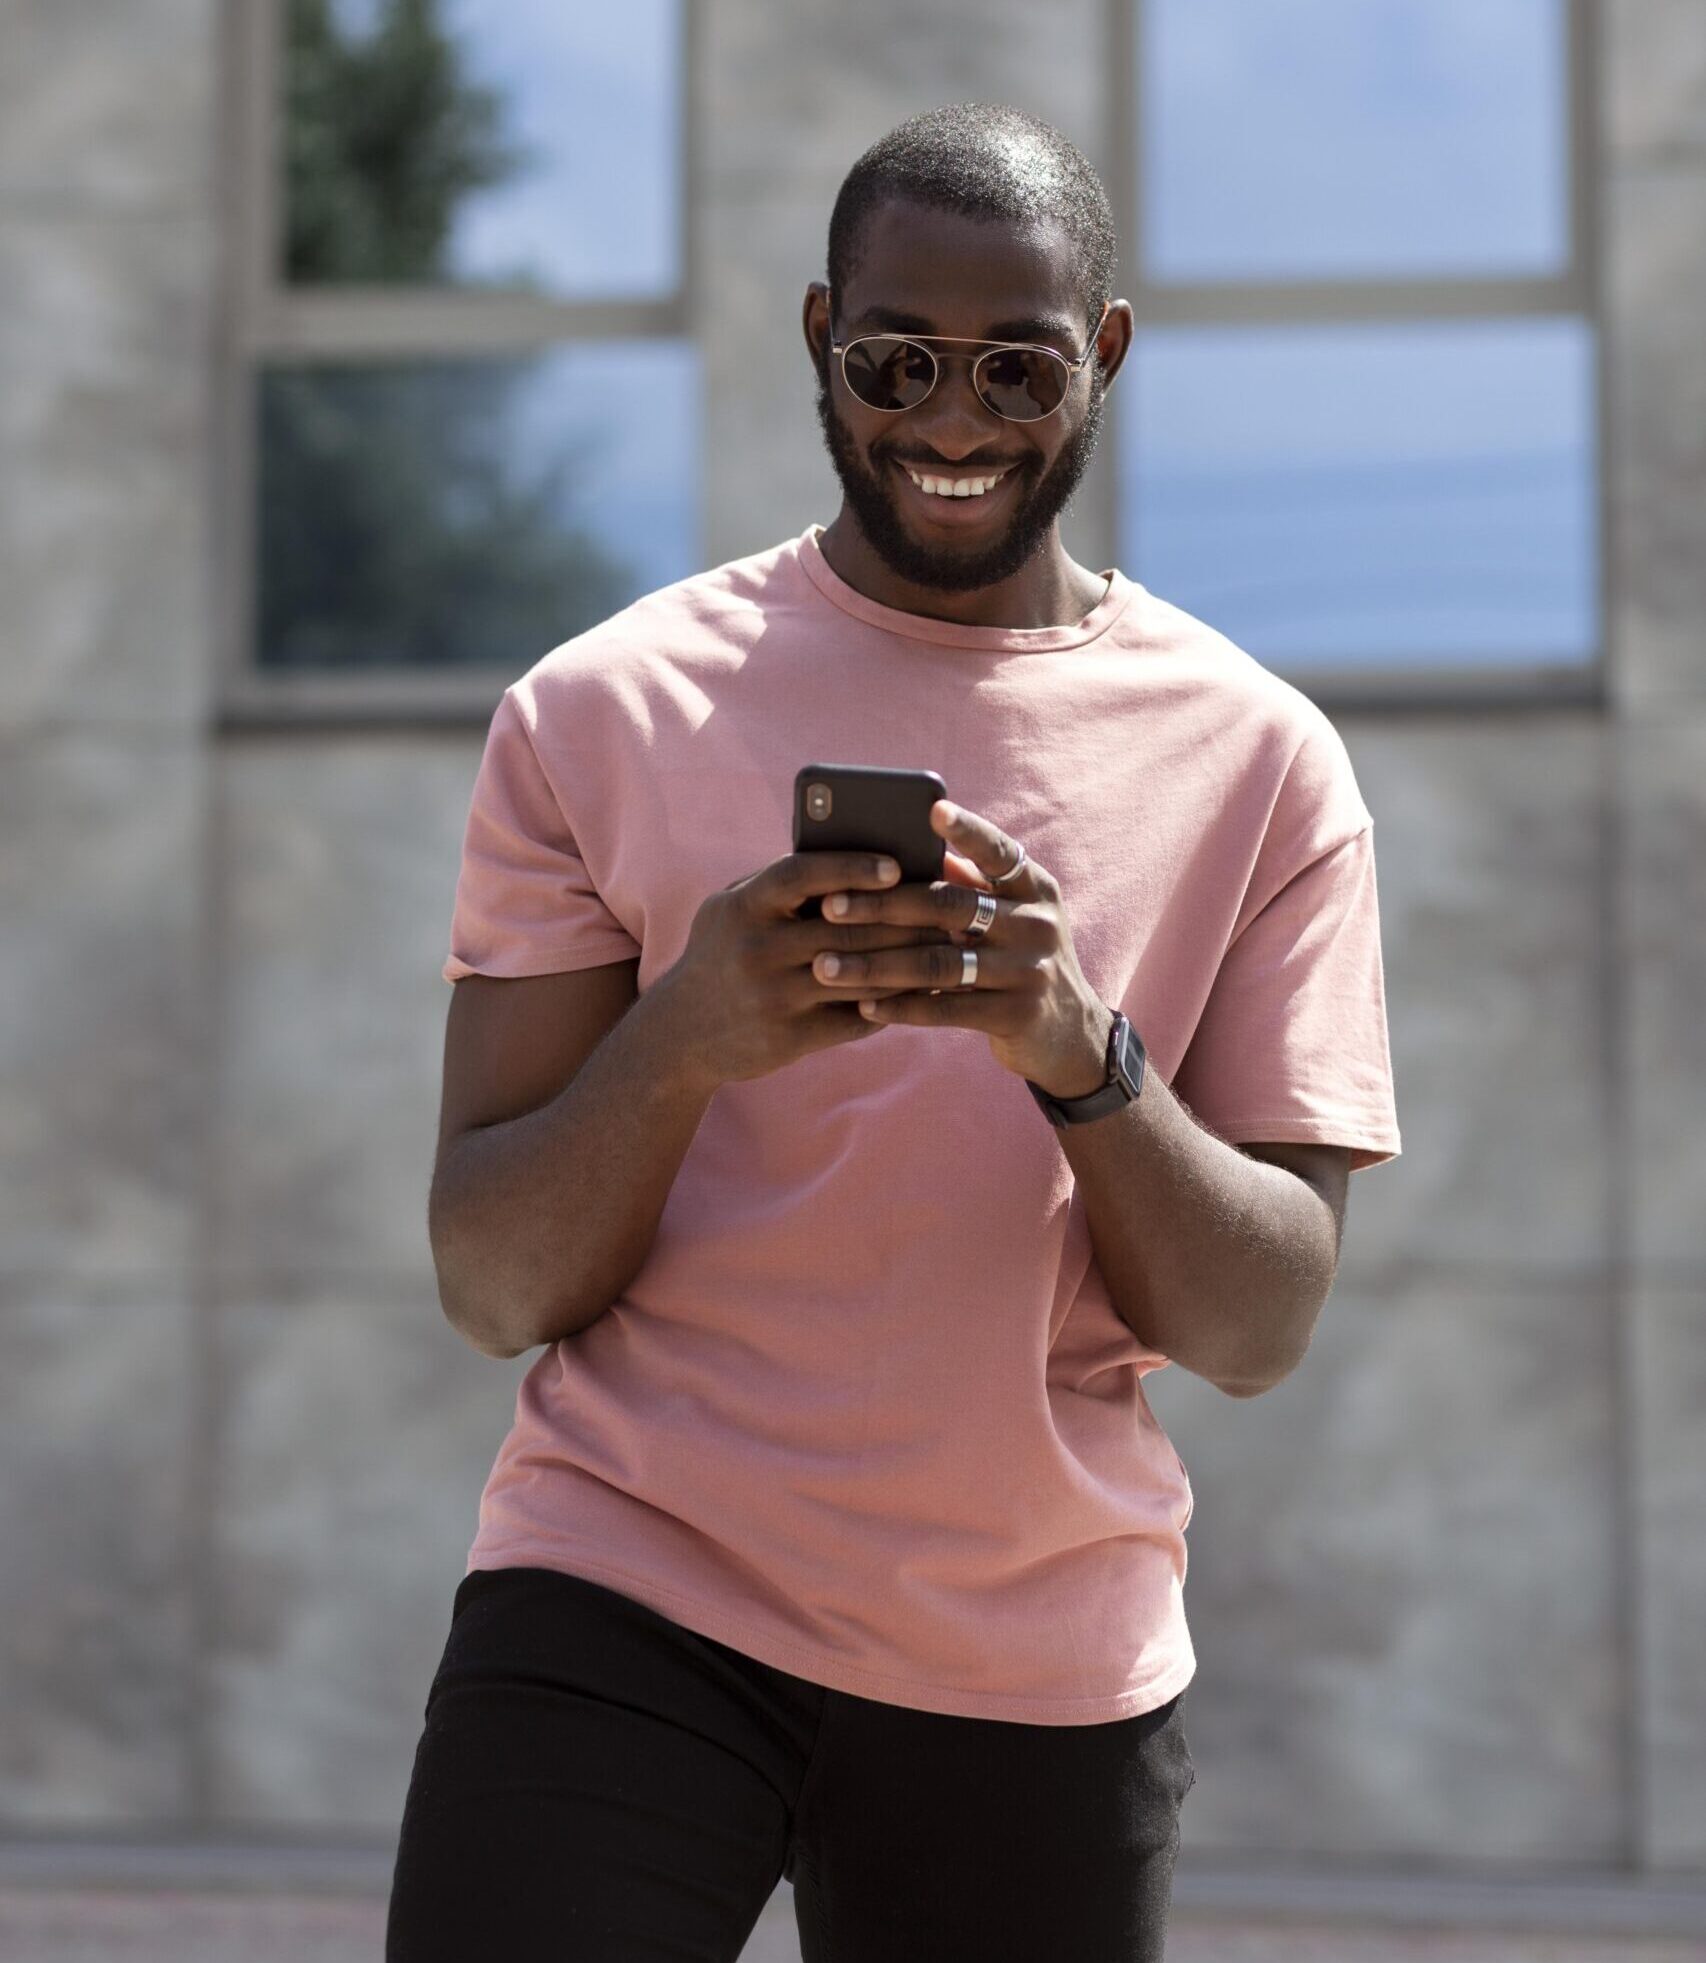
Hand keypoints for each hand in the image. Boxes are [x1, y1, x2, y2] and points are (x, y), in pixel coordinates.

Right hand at [657, 843, 960, 1088]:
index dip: (851, 866)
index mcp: (742, 907)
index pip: (801, 874)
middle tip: (947, 907)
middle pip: (844, 928)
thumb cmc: (721, 953)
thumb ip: (781, 884)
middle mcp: (755, 949)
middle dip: (902, 917)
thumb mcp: (732, 909)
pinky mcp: (788, 1038)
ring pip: (858, 974)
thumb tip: (854, 851)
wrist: (679, 1032)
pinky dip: (891, 1003)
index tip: (897, 866)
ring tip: (944, 946)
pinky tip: (919, 991)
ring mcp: (773, 996)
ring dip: (907, 961)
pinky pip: (854, 1017)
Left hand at [806, 800, 1113, 1098]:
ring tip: (826, 966)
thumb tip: (912, 842)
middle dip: (882, 905)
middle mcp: (1037, 924)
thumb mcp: (1011, 917)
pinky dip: (901, 1007)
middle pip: (949, 906)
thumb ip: (970, 884)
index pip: (998, 852)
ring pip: (938, 962)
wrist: (1071, 1036)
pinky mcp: (1016, 1015)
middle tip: (828, 906)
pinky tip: (863, 1005)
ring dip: (875, 964)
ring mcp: (1029, 971)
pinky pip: (946, 1009)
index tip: (932, 810)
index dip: (968, 830)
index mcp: (1035, 888)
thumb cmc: (1020, 961)